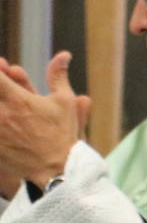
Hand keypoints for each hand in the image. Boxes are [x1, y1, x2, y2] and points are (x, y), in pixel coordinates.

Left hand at [0, 52, 89, 183]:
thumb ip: (58, 75)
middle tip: (2, 84)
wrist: (56, 168)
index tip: (0, 66)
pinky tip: (2, 123)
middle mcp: (2, 113)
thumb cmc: (62, 133)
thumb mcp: (64, 101)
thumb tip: (63, 54)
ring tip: (4, 108)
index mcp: (19, 100)